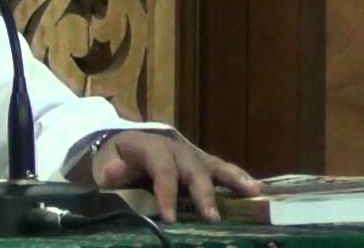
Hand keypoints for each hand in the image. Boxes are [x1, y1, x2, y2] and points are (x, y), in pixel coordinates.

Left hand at [91, 131, 262, 222]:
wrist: (126, 145)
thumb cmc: (118, 159)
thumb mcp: (106, 162)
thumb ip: (110, 169)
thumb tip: (110, 172)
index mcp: (151, 146)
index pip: (162, 169)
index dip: (166, 193)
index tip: (170, 218)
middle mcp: (176, 149)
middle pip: (192, 169)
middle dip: (202, 192)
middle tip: (211, 216)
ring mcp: (192, 155)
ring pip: (214, 165)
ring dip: (234, 179)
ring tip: (253, 191)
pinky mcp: (203, 164)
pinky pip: (223, 170)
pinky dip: (240, 178)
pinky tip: (257, 190)